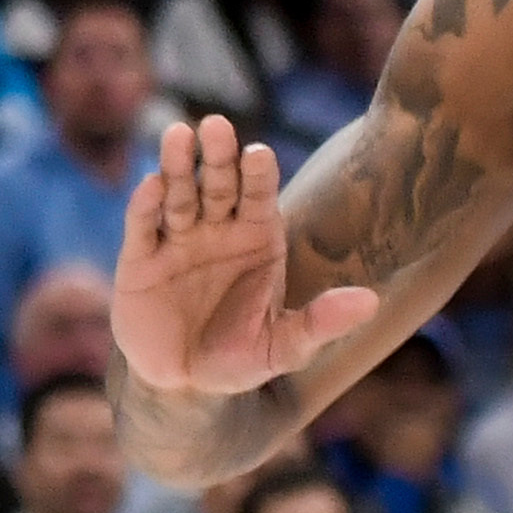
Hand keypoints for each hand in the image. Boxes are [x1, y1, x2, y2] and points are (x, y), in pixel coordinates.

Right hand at [109, 114, 379, 398]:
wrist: (183, 387)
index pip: (260, 194)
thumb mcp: (283, 347)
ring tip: (178, 134)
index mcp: (257, 238)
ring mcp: (177, 239)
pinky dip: (145, 204)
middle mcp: (217, 229)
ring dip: (176, 164)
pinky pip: (143, 224)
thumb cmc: (238, 360)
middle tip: (218, 126)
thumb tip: (372, 302)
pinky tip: (151, 185)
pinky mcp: (140, 257)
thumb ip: (321, 323)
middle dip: (217, 155)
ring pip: (178, 192)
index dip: (258, 174)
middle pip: (218, 182)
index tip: (259, 155)